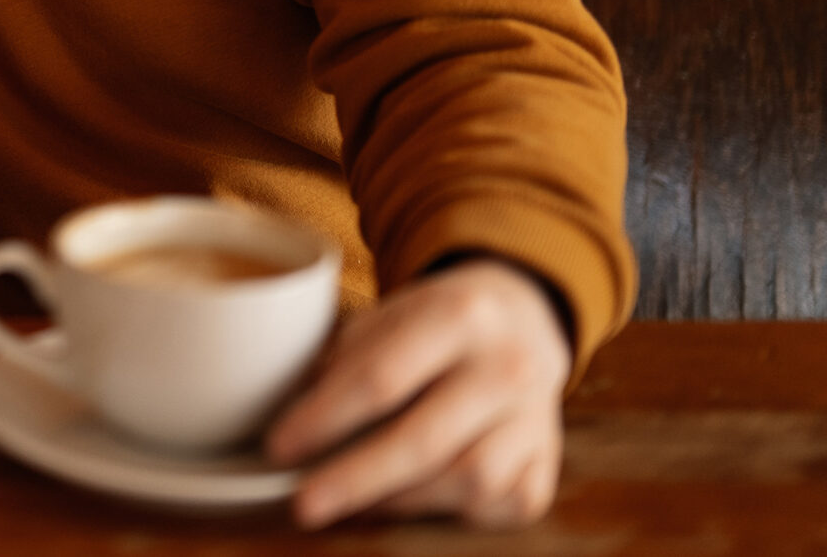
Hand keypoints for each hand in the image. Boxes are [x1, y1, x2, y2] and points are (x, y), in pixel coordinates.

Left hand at [264, 258, 572, 528]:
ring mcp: (535, 418)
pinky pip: (499, 505)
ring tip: (354, 499)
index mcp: (458, 315)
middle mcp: (506, 366)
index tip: (279, 447)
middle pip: (422, 440)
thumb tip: (294, 420)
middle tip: (304, 503)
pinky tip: (412, 498)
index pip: (381, 378)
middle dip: (355, 479)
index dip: (323, 419)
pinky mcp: (547, 461)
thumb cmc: (437, 322)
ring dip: (399, 500)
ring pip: (466, 482)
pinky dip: (451, 511)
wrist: (525, 318)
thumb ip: (346, 359)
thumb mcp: (390, 314)